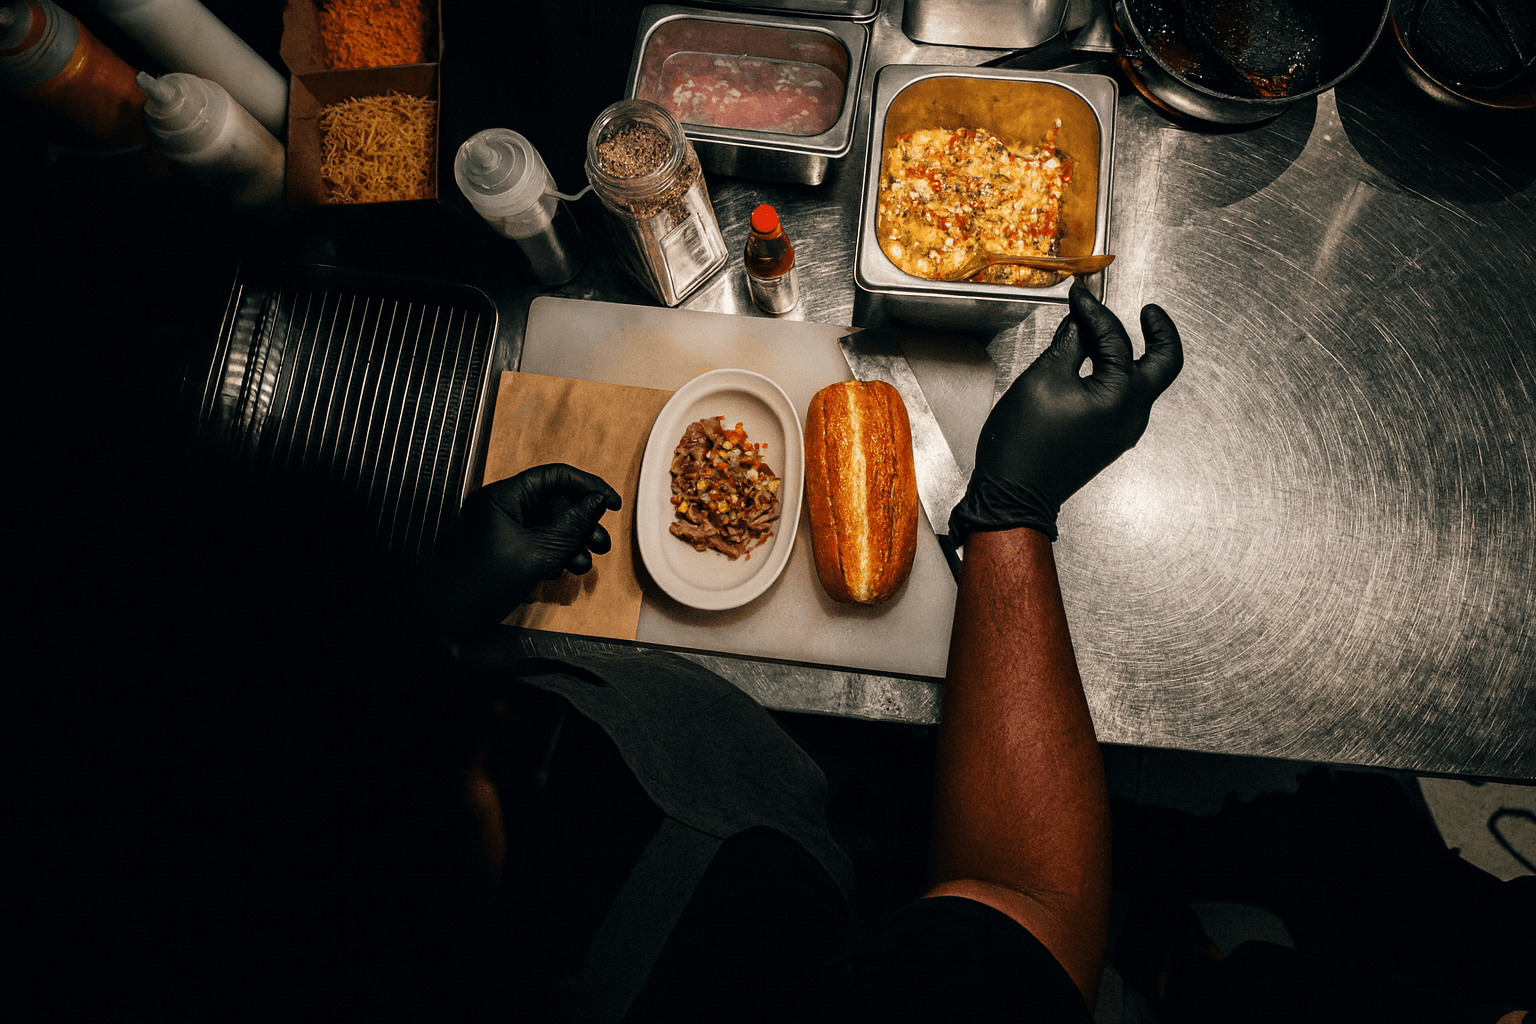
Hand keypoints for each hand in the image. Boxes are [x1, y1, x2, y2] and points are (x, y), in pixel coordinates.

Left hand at [433, 464, 621, 632]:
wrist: (444, 621)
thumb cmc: (480, 584)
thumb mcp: (536, 553)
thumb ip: (571, 525)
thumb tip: (597, 502)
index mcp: (503, 497)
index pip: (554, 477)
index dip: (587, 487)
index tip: (611, 504)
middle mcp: (502, 508)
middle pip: (553, 502)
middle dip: (582, 522)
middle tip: (601, 542)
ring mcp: (501, 530)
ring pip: (548, 526)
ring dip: (572, 542)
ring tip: (586, 562)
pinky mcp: (503, 552)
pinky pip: (537, 544)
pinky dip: (556, 554)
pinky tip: (567, 569)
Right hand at [949, 282, 1183, 541]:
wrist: (1015, 495)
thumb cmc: (1024, 445)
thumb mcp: (1042, 379)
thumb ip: (1069, 344)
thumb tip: (1080, 324)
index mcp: (1121, 396)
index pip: (1116, 338)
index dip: (1094, 312)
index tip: (1079, 297)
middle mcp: (1133, 414)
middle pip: (1164, 362)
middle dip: (1160, 332)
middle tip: (1149, 313)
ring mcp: (1125, 429)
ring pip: (1143, 380)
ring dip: (1131, 353)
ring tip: (1102, 334)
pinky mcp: (1110, 438)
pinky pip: (1125, 397)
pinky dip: (1117, 374)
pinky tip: (1093, 364)